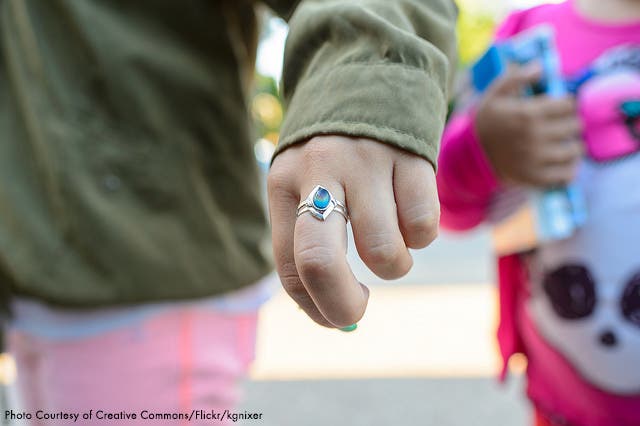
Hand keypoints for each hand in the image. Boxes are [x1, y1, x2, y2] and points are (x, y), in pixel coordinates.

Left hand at [268, 136, 438, 327]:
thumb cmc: (330, 157)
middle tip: (358, 308)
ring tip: (389, 240)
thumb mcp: (303, 187)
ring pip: (383, 252)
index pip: (290, 268)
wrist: (366, 79)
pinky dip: (420, 236)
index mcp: (284, 184)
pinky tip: (408, 212)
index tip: (336, 314)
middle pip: (320, 261)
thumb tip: (336, 318)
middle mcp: (320, 170)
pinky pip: (423, 226)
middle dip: (341, 303)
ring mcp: (366, 161)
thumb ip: (311, 246)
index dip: (316, 307)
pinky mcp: (411, 156)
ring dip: (394, 265)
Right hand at [475, 64, 582, 186]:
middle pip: (575, 126)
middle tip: (562, 125)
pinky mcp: (535, 177)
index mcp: (528, 113)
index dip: (566, 104)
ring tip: (565, 144)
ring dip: (572, 145)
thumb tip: (540, 66)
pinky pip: (566, 175)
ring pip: (575, 150)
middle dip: (570, 123)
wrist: (470, 154)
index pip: (569, 105)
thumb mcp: (495, 94)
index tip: (560, 107)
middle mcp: (535, 136)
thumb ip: (517, 76)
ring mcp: (536, 159)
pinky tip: (562, 162)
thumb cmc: (487, 121)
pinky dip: (569, 169)